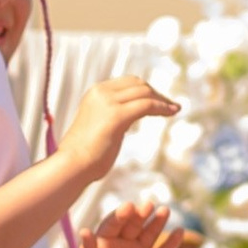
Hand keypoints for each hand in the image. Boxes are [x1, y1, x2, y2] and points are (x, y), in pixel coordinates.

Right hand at [62, 74, 176, 185]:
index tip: (159, 101)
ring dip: (162, 100)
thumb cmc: (83, 156)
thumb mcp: (96, 128)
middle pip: (138, 84)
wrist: (72, 165)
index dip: (146, 90)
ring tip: (175, 109)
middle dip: (156, 93)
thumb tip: (122, 124)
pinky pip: (147, 105)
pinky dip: (162, 107)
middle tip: (170, 106)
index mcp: (95, 93)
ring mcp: (108, 102)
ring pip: (144, 92)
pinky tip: (172, 113)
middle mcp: (101, 92)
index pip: (127, 83)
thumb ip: (108, 119)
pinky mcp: (116, 115)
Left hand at [73, 201, 172, 247]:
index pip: (114, 223)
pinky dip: (172, 242)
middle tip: (148, 205)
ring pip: (150, 234)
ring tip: (164, 211)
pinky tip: (179, 231)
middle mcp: (124, 244)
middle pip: (134, 224)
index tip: (129, 207)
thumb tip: (84, 230)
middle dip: (141, 214)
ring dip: (158, 222)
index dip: (121, 215)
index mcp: (105, 241)